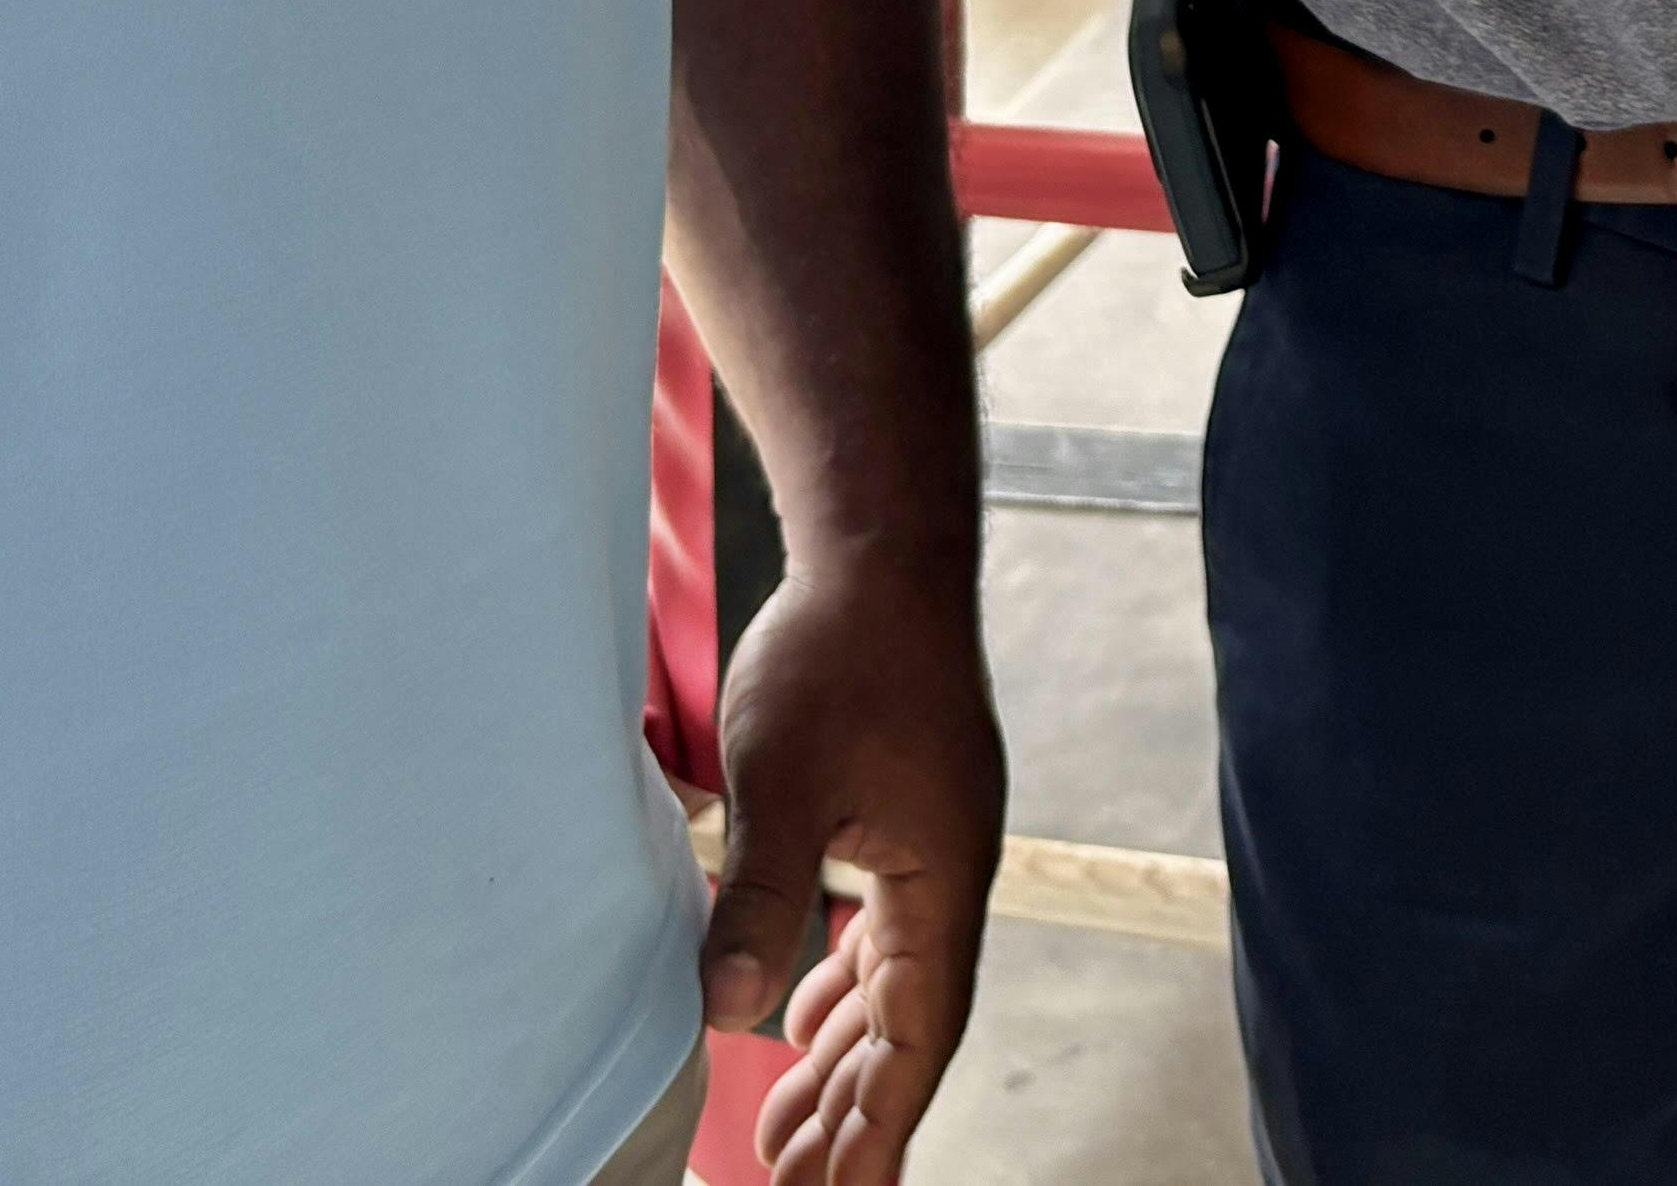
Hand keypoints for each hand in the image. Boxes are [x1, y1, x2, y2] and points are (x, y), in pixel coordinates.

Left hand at [701, 536, 1010, 1185]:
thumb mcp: (783, 779)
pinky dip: (836, 989)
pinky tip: (797, 1015)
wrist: (880, 549)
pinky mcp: (899, 816)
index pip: (917, 1035)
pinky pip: (875, 935)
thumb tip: (730, 1014)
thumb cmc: (841, 651)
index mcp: (939, 880)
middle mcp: (946, 874)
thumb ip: (762, 897)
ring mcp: (926, 845)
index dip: (881, 1123)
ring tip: (788, 1131)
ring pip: (888, 983)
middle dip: (854, 1113)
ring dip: (839, 1058)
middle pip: (907, 1025)